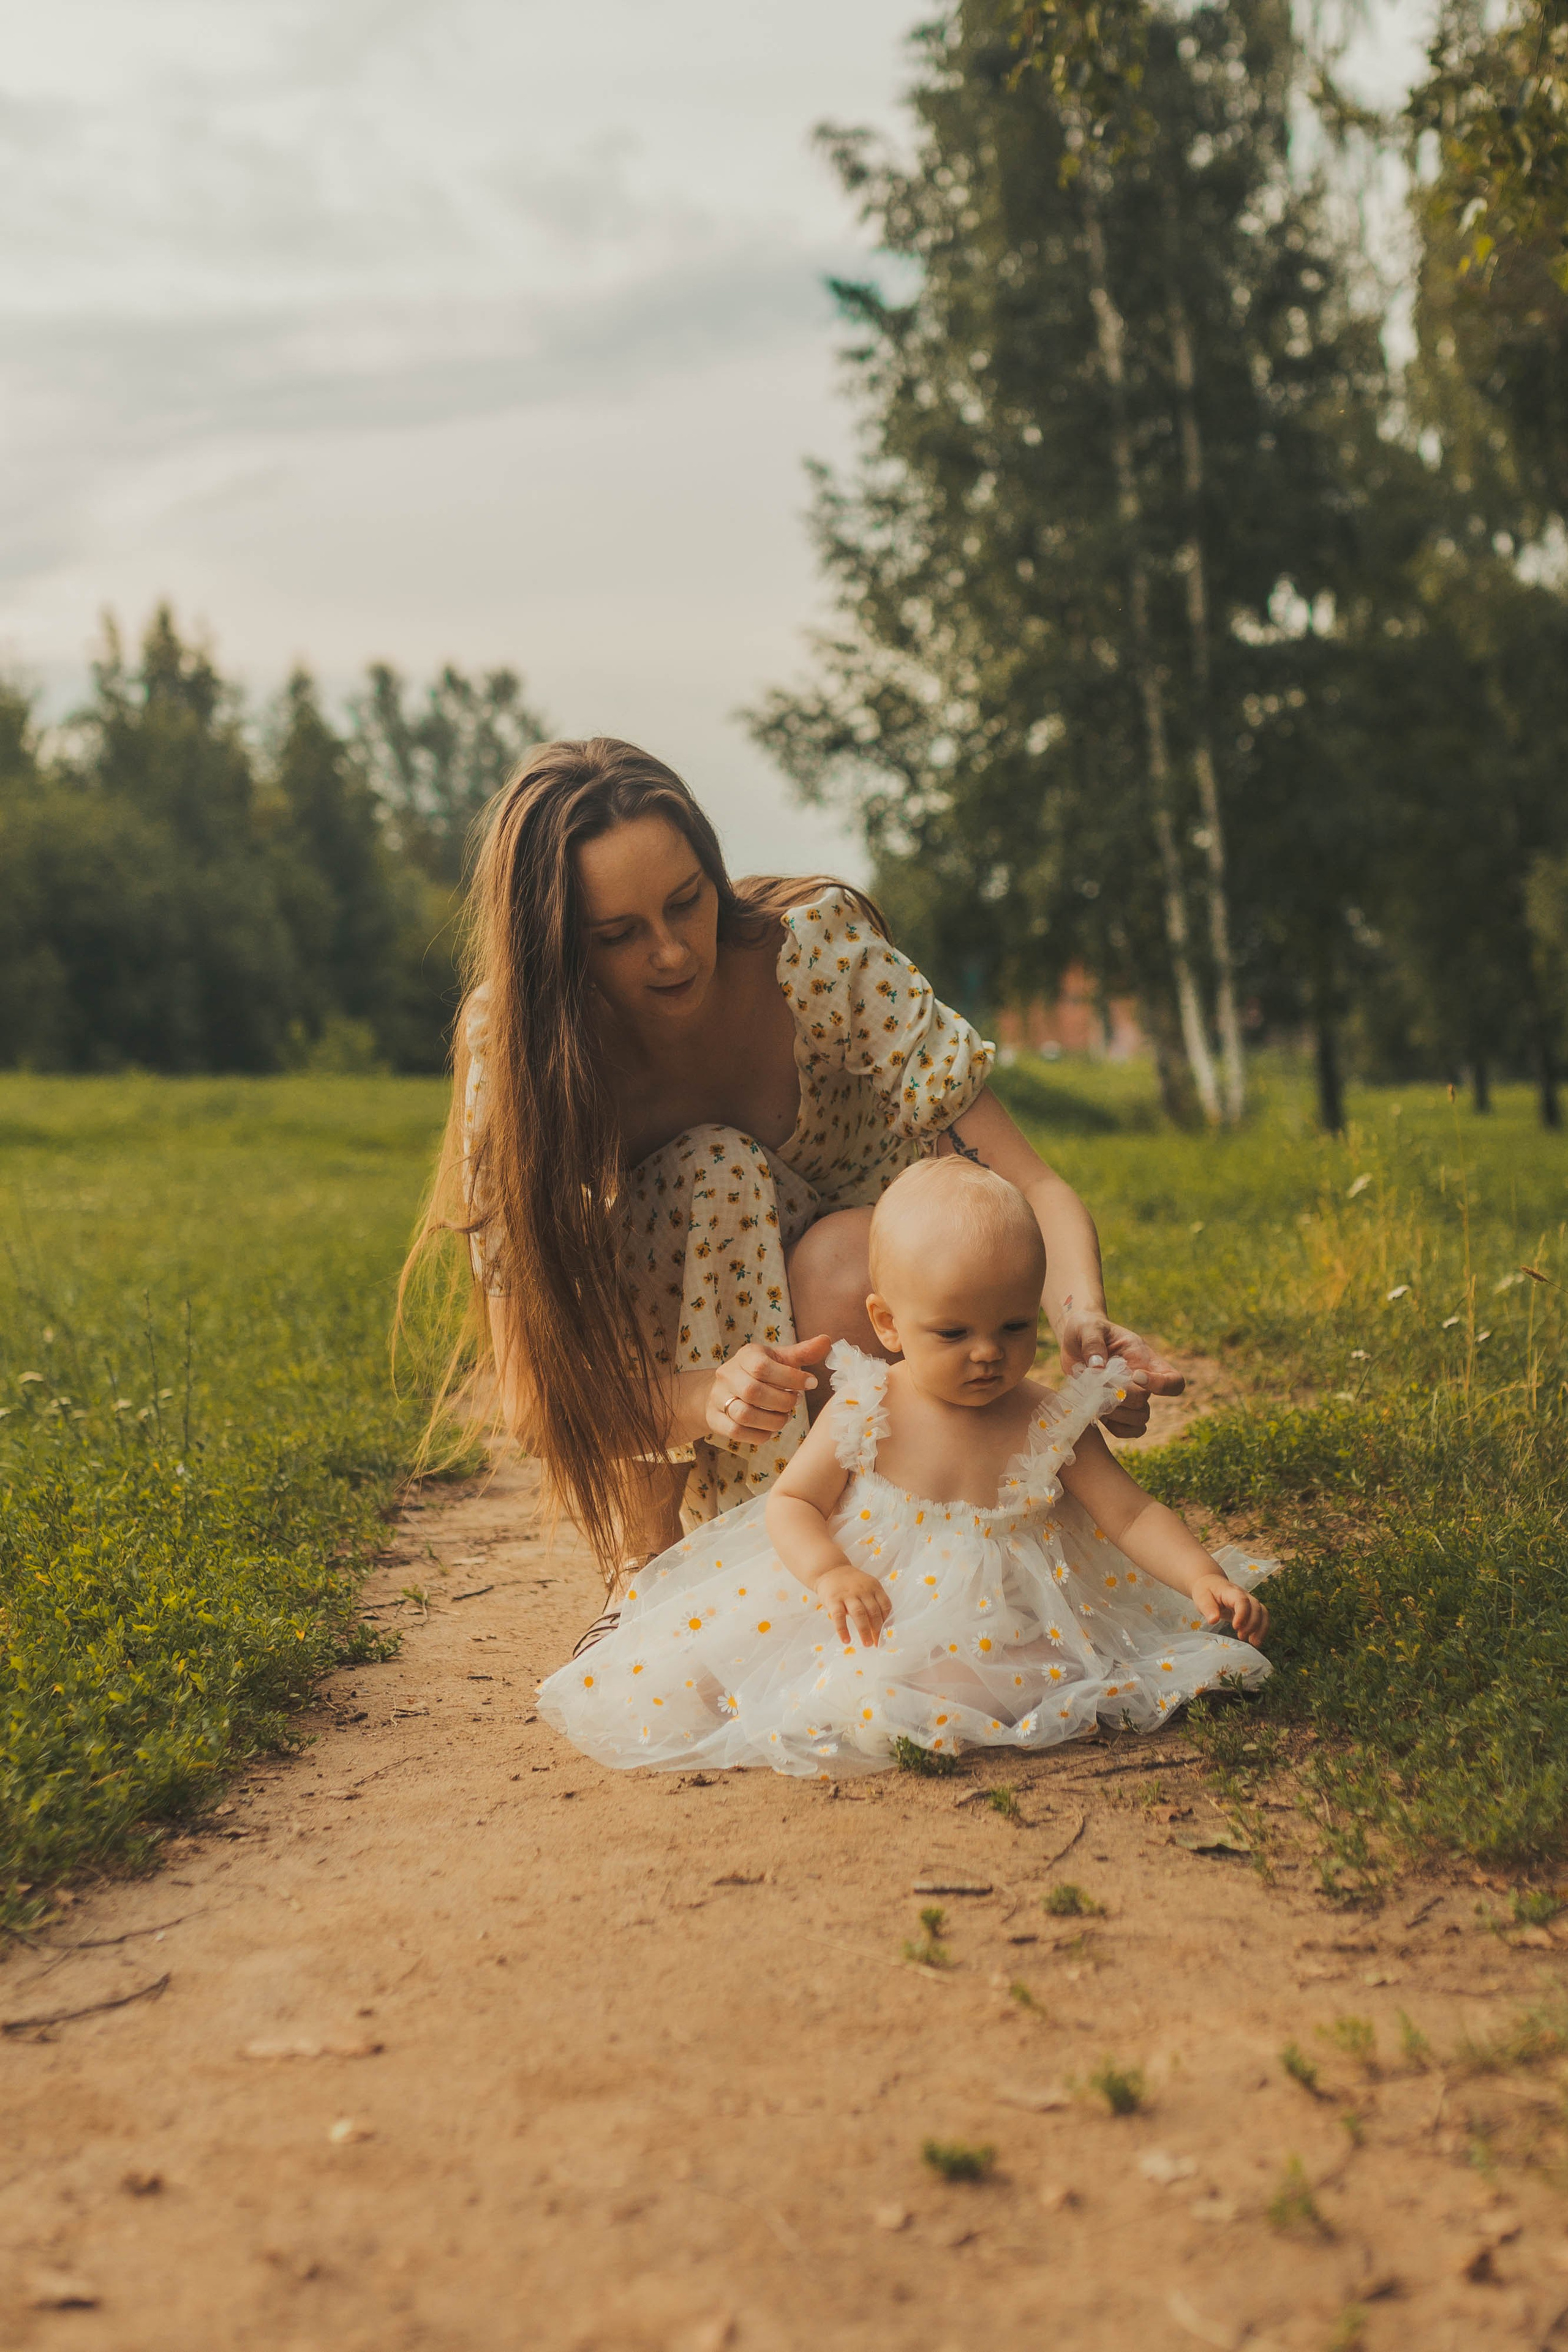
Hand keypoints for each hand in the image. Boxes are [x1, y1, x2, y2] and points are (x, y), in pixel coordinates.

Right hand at [706, 1333, 830, 1443]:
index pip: (763, 1366)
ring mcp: (718, 1398)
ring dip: (772, 1420)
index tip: (811, 1383)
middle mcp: (727, 1375)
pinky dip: (760, 1434)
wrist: (724, 1389)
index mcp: (745, 1356)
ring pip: (744, 1415)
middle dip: (782, 1402)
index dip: (790, 1378)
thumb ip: (802, 1353)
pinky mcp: (715, 1420)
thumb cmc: (760, 1373)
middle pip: (752, 1392)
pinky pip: (737, 1432)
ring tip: (784, 1416)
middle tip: (795, 1402)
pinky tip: (771, 1428)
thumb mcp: (779, 1359)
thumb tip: (826, 1340)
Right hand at [814, 1564, 891, 1649]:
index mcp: (874, 1586)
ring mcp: (847, 1594)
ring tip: (867, 1644)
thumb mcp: (867, 1587)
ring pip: (859, 1614)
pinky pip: (839, 1617)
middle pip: (873, 1611)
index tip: (886, 1635)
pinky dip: (843, 1630)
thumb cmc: (851, 1584)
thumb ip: (875, 1602)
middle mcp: (862, 1590)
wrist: (829, 1570)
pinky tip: (846, 1640)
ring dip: (864, 1631)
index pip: (885, 1605)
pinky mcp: (833, 1599)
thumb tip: (885, 1626)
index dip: (887, 1621)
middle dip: (877, 1630)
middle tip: (878, 1643)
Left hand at [1059, 1306, 1182, 1438]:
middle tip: (1098, 1386)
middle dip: (1121, 1397)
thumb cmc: (1085, 1329)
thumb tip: (1098, 1368)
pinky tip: (1097, 1414)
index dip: (1161, 1385)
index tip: (1136, 1376)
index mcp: (1144, 1359)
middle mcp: (1142, 1382)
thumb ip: (1092, 1343)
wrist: (1074, 1342)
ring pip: (1140, 1419)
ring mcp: (1129, 1398)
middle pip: (1145, 1401)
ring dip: (1117, 1415)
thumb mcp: (1087, 1328)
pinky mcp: (1114, 1410)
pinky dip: (1115, 1428)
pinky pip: (1128, 1430)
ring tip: (1095, 1400)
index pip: (1173, 1380)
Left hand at [1193, 1574, 1268, 1648]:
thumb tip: (1213, 1620)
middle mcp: (1243, 1595)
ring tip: (1254, 1643)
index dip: (1242, 1613)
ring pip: (1263, 1613)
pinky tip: (1255, 1641)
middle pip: (1256, 1607)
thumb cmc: (1205, 1591)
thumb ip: (1207, 1608)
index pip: (1242, 1600)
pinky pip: (1262, 1618)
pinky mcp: (1250, 1610)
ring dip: (1261, 1629)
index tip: (1236, 1627)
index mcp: (1230, 1592)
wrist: (1211, 1584)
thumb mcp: (1201, 1598)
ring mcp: (1249, 1602)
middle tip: (1241, 1637)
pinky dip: (1261, 1630)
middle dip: (1252, 1624)